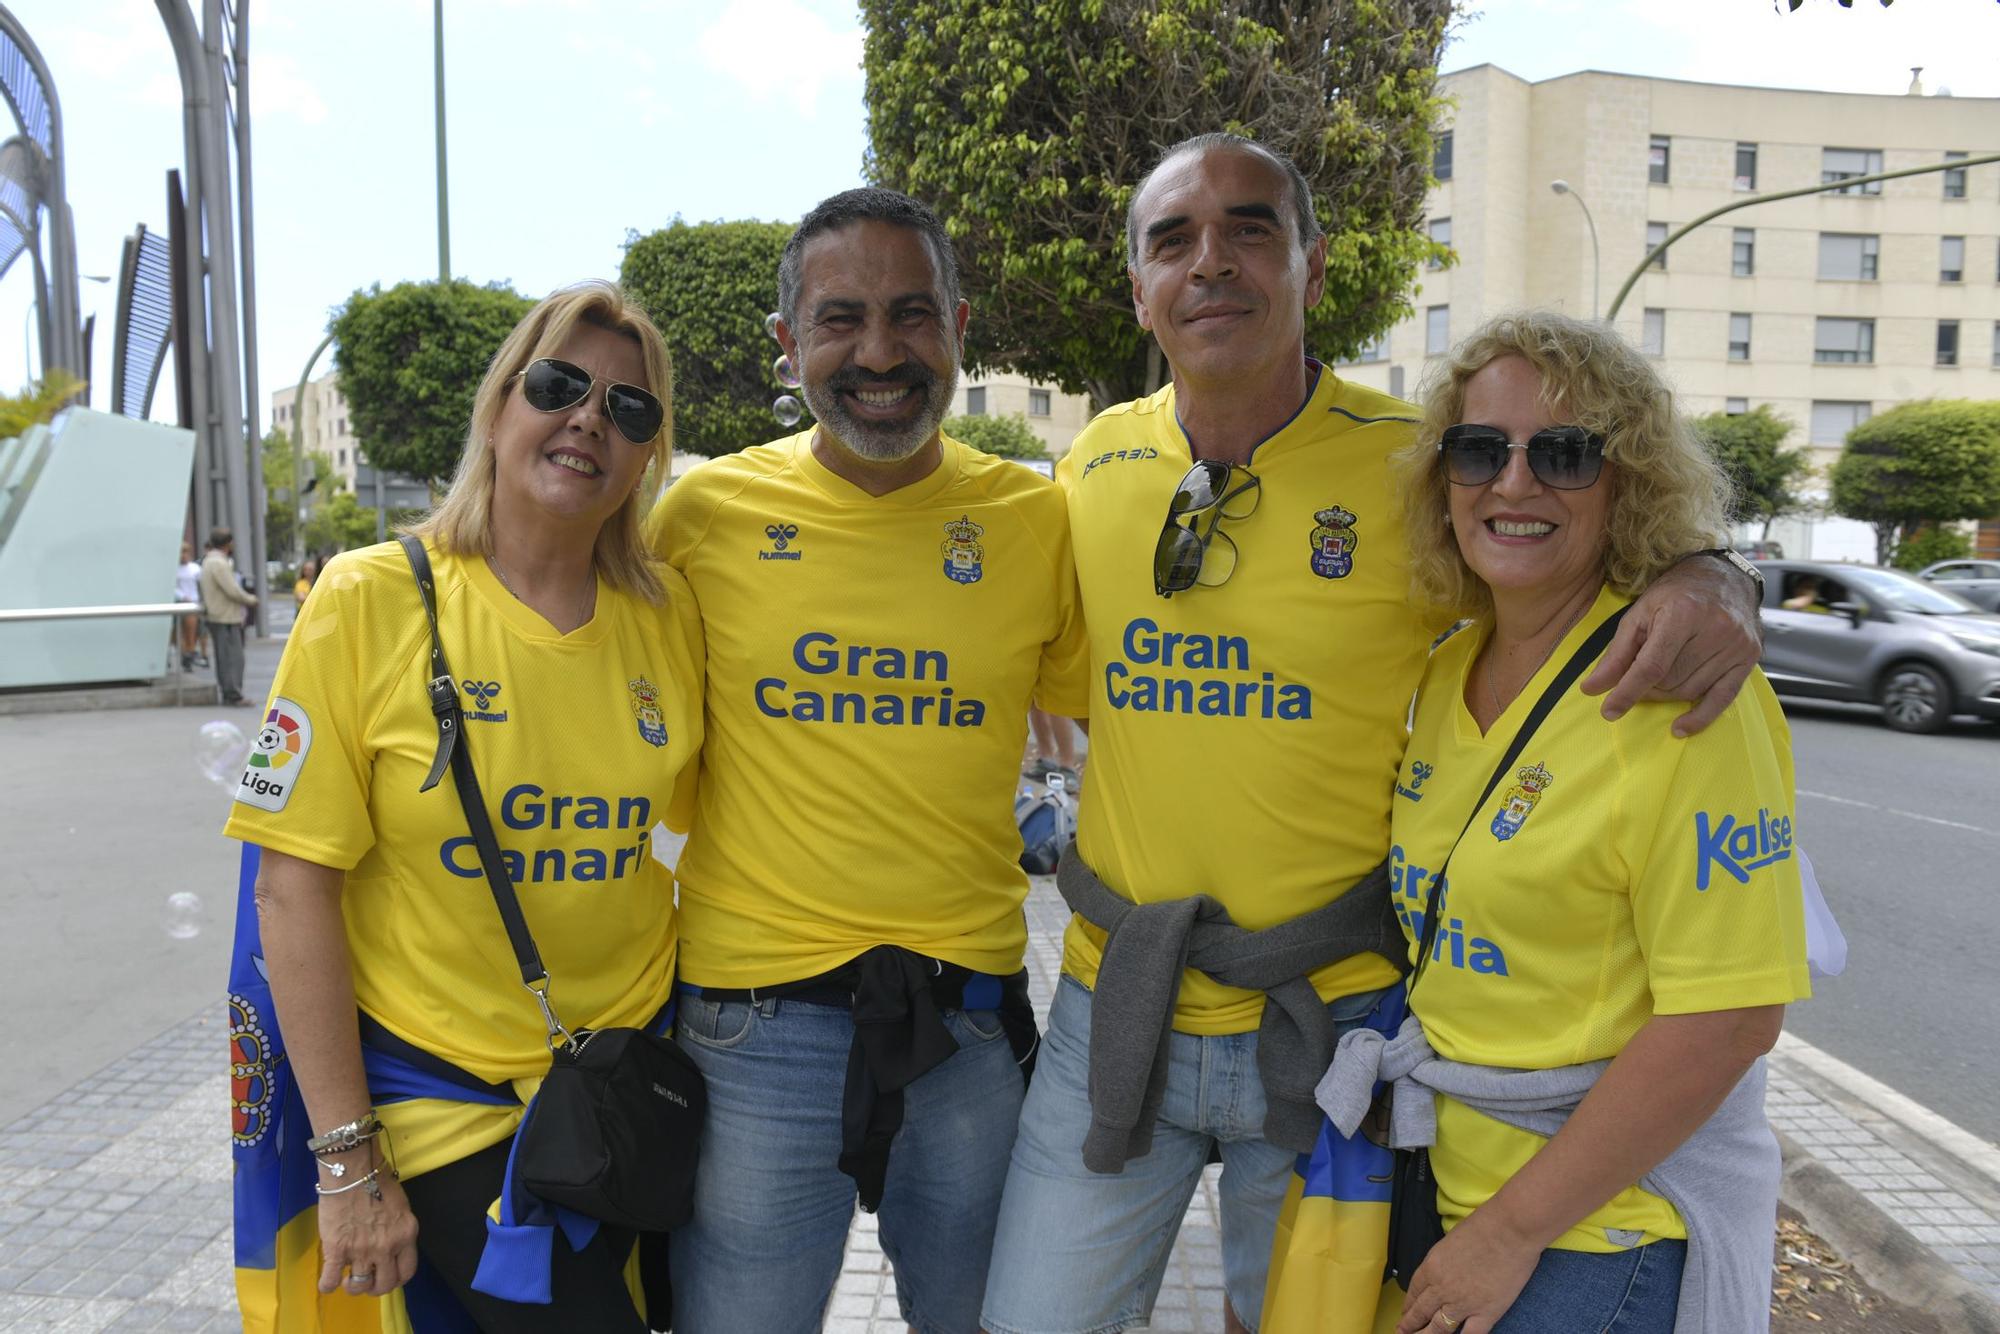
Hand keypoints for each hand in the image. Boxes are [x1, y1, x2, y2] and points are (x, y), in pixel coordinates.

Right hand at [316, 1170, 419, 1297]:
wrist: (352, 1170)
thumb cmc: (376, 1181)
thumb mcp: (400, 1207)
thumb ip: (397, 1230)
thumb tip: (389, 1245)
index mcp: (406, 1234)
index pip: (407, 1272)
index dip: (396, 1279)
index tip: (387, 1276)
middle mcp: (387, 1247)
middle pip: (385, 1284)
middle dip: (375, 1288)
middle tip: (367, 1281)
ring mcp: (362, 1251)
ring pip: (359, 1286)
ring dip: (353, 1287)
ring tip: (348, 1279)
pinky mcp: (337, 1250)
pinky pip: (330, 1280)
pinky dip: (327, 1285)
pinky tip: (327, 1282)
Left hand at [1395, 1210, 1542, 1333]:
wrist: (1510, 1229)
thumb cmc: (1484, 1225)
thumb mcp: (1451, 1240)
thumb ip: (1445, 1260)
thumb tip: (1445, 1270)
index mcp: (1431, 1267)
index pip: (1414, 1292)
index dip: (1408, 1305)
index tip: (1405, 1313)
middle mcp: (1442, 1288)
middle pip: (1421, 1312)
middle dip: (1410, 1325)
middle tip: (1402, 1332)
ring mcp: (1463, 1303)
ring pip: (1438, 1329)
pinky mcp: (1486, 1313)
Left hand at [1581, 555, 1759, 736]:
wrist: (1724, 579)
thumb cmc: (1675, 595)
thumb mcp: (1639, 614)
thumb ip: (1617, 653)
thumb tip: (1592, 688)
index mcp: (1682, 613)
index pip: (1652, 665)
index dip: (1628, 691)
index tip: (1609, 711)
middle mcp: (1715, 629)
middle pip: (1670, 680)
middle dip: (1646, 688)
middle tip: (1635, 681)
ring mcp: (1736, 645)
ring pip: (1690, 691)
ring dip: (1666, 695)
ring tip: (1656, 681)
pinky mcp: (1748, 658)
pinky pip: (1723, 699)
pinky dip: (1700, 716)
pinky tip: (1680, 727)